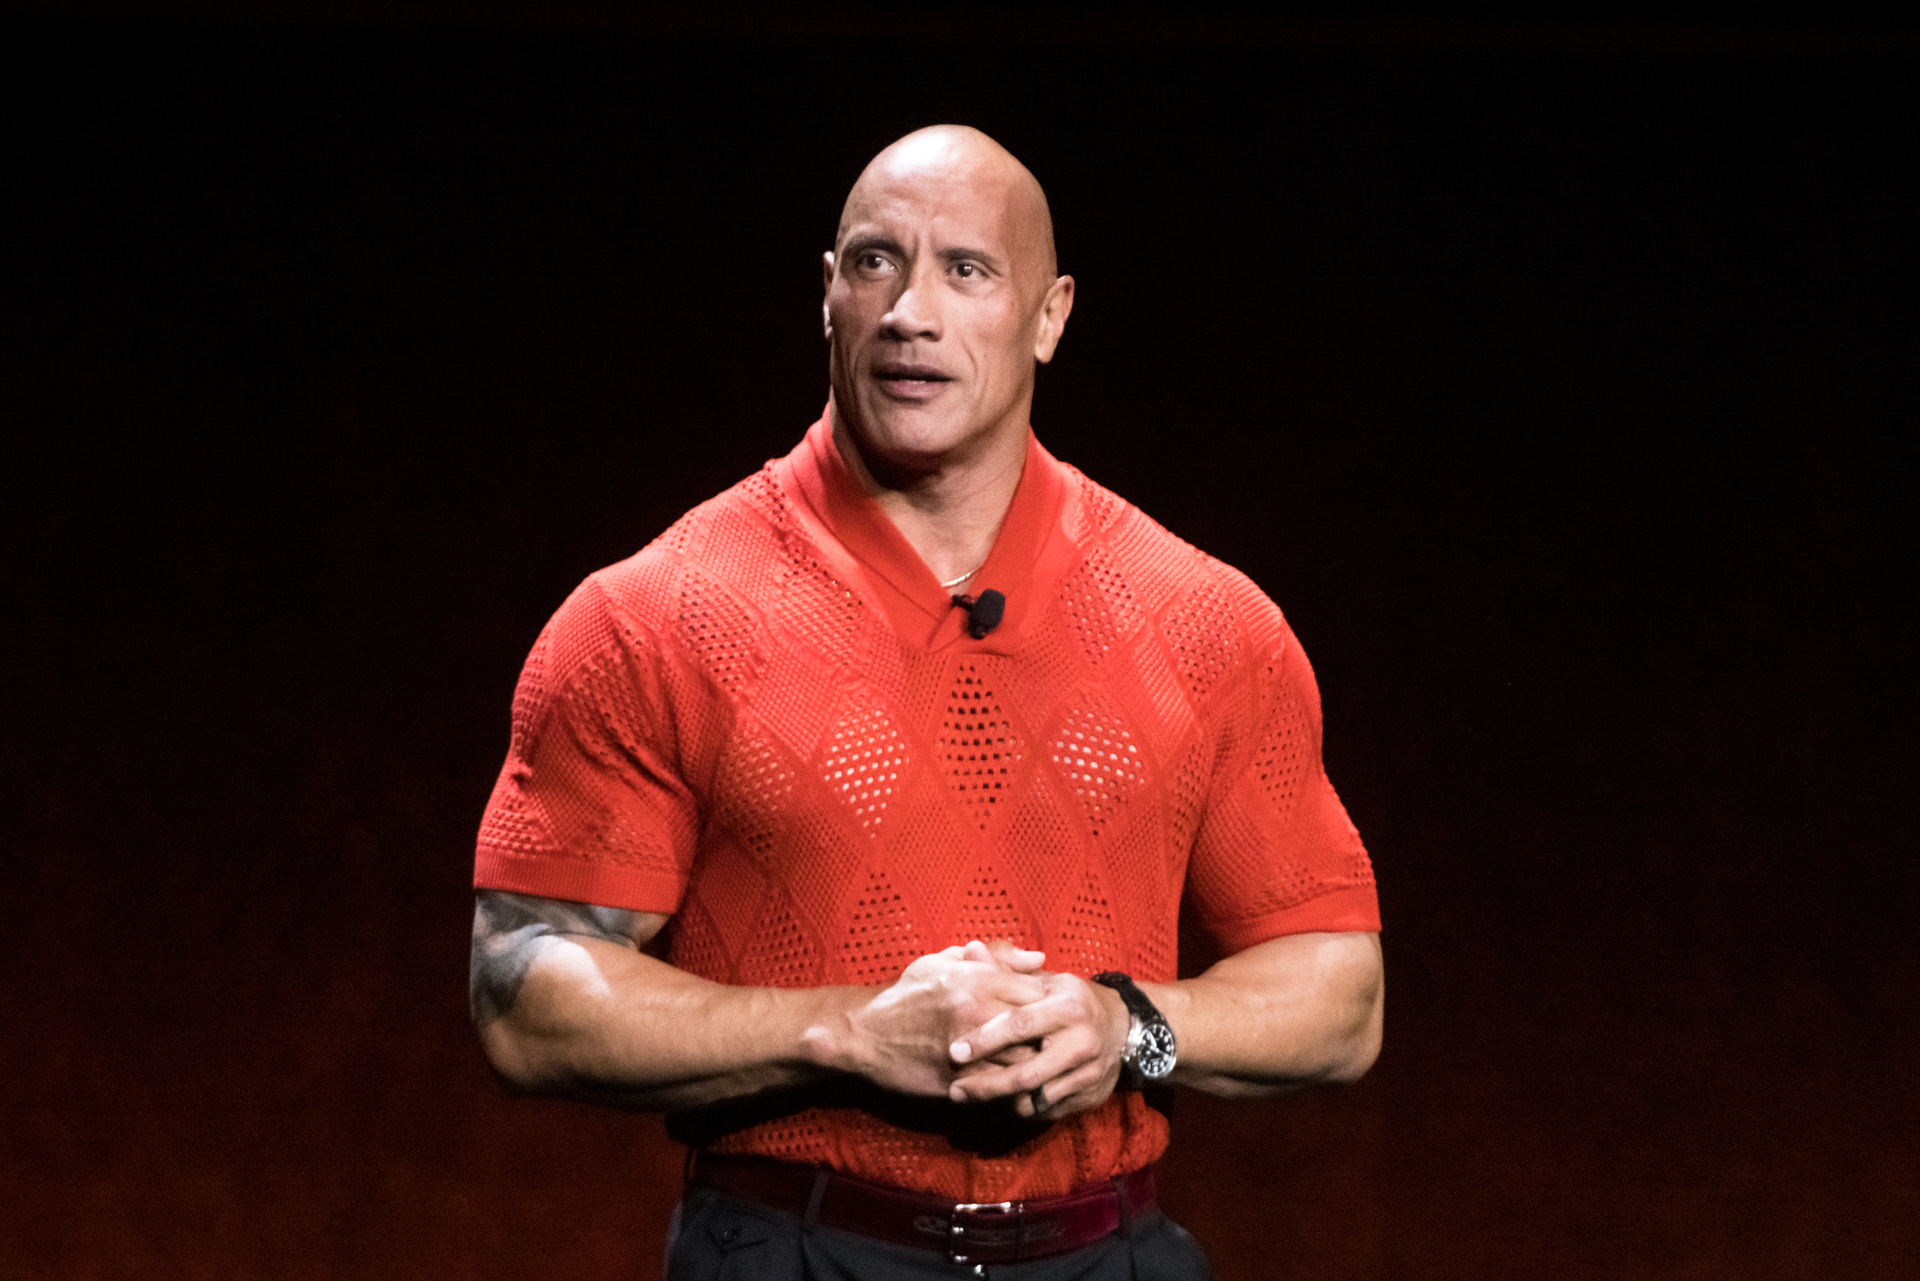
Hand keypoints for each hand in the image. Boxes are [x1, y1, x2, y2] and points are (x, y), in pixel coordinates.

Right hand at [816, 941, 1048, 1095]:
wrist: (863, 1034)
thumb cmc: (905, 994)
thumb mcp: (945, 963)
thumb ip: (995, 958)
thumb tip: (1038, 958)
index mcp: (977, 979)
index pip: (1039, 992)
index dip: (1051, 1007)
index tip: (1052, 1016)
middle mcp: (975, 1011)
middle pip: (1038, 1029)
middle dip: (1051, 1040)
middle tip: (1056, 1046)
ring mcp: (967, 1048)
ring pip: (1023, 1063)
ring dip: (1036, 1068)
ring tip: (1045, 1071)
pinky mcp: (957, 1080)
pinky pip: (1000, 1089)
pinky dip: (1013, 1091)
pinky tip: (1018, 1091)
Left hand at [946, 971, 1131, 1118]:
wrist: (1122, 1028)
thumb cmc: (1069, 1000)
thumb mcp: (1043, 980)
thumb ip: (1004, 968)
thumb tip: (970, 950)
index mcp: (1069, 1007)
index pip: (1020, 1025)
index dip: (985, 1039)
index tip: (954, 1051)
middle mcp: (1082, 1042)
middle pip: (1026, 1074)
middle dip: (986, 1085)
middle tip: (954, 1089)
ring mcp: (1087, 1074)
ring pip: (1034, 1099)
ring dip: (999, 1101)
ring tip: (971, 1096)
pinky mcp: (1088, 1097)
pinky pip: (1046, 1111)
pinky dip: (1020, 1107)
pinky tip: (1000, 1101)